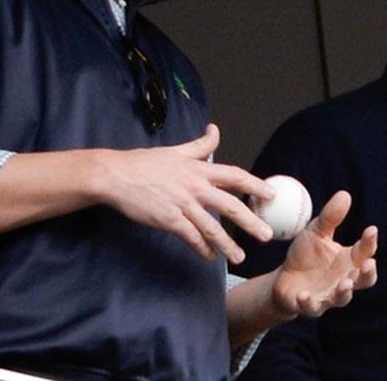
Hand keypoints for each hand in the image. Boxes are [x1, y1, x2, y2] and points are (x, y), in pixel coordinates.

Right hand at [98, 123, 275, 261]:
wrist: (116, 176)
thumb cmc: (144, 163)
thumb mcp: (176, 151)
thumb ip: (200, 145)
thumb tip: (215, 129)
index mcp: (199, 169)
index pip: (234, 176)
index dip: (255, 185)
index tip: (271, 194)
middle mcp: (195, 187)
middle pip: (230, 206)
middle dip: (250, 222)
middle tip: (266, 234)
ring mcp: (182, 205)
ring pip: (211, 227)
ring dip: (227, 244)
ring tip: (239, 257)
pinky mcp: (169, 220)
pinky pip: (191, 237)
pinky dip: (201, 247)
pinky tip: (209, 256)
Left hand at [271, 190, 377, 317]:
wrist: (284, 280)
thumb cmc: (306, 255)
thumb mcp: (316, 232)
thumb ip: (331, 217)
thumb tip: (345, 194)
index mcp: (349, 260)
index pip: (365, 251)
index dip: (370, 242)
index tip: (371, 229)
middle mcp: (344, 279)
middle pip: (364, 280)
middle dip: (368, 274)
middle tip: (369, 264)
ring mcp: (329, 295)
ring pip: (342, 298)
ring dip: (345, 292)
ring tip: (345, 284)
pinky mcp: (311, 306)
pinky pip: (313, 307)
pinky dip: (309, 303)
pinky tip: (304, 295)